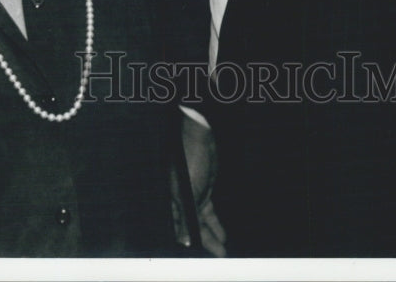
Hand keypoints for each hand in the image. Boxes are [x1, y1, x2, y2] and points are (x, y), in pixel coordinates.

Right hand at [171, 112, 226, 256]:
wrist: (200, 137)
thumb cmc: (189, 161)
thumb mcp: (187, 193)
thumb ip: (185, 218)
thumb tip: (184, 241)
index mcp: (173, 203)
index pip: (181, 230)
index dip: (191, 243)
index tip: (202, 258)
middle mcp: (182, 201)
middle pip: (193, 228)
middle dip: (206, 242)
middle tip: (220, 255)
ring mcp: (193, 195)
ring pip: (202, 221)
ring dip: (212, 234)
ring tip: (222, 248)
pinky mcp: (204, 189)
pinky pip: (208, 211)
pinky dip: (215, 222)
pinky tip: (222, 232)